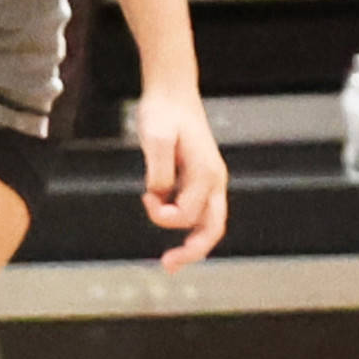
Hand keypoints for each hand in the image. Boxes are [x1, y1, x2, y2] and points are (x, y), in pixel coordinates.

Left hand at [135, 87, 229, 265]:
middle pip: (213, 228)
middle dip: (193, 251)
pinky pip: (198, 210)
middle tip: (168, 267)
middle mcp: (214, 180)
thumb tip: (159, 196)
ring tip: (171, 260)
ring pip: (208, 222)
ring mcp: (209, 179)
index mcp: (206, 173)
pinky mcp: (200, 177)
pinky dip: (185, 223)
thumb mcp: (154, 138)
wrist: (172, 91)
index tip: (145, 198)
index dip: (162, 215)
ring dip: (190, 240)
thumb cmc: (163, 112)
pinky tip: (167, 223)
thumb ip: (159, 172)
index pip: (187, 214)